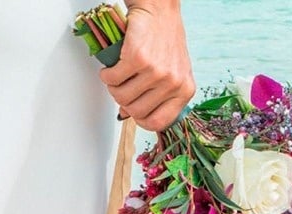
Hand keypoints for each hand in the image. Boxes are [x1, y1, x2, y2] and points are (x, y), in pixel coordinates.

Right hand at [100, 0, 195, 131]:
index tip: (134, 112)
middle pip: (136, 111)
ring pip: (122, 97)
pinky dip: (107, 74)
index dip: (141, 120)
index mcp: (185, 91)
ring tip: (118, 75)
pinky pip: (113, 79)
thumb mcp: (171, 73)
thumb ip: (157, 97)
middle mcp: (173, 83)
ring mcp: (157, 72)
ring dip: (113, 87)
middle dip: (124, 101)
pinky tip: (112, 67)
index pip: (159, 123)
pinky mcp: (138, 59)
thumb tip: (129, 115)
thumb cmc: (165, 41)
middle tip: (123, 87)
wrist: (159, 11)